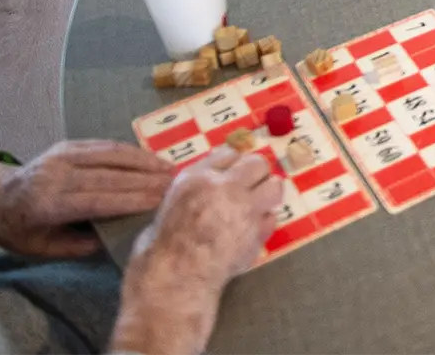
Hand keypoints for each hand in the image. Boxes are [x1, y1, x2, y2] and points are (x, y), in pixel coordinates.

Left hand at [0, 141, 173, 256]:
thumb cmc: (20, 231)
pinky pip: (105, 146)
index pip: (97, 200)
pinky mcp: (68, 144)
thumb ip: (79, 246)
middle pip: (109, 175)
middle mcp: (54, 175)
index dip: (131, 200)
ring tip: (172, 170)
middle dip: (146, 179)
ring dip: (145, 162)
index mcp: (46, 205)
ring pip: (111, 155)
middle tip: (178, 184)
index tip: (161, 201)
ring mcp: (62, 155)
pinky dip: (132, 152)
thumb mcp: (43, 250)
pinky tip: (152, 159)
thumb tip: (118, 238)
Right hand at [110, 150, 282, 354]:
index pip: (228, 153)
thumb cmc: (160, 248)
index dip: (232, 164)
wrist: (173, 281)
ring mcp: (245, 210)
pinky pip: (272, 218)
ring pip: (275, 186)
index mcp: (196, 178)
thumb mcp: (169, 207)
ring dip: (268, 193)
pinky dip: (265, 223)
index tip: (233, 172)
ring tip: (258, 205)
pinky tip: (251, 231)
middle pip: (258, 163)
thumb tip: (211, 185)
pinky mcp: (257, 233)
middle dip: (256, 173)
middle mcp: (225, 187)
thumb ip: (195, 190)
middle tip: (250, 187)